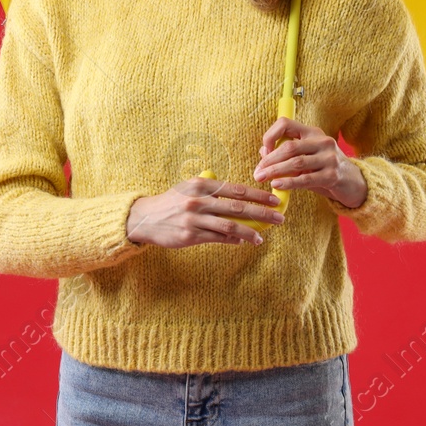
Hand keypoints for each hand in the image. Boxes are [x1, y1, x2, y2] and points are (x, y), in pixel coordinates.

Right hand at [125, 176, 282, 248]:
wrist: (145, 218)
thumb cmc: (172, 202)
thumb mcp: (189, 188)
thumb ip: (212, 190)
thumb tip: (239, 198)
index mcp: (201, 184)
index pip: (236, 189)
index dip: (258, 195)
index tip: (275, 200)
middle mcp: (198, 200)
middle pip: (237, 208)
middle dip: (262, 213)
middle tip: (279, 218)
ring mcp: (193, 219)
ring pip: (229, 227)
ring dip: (249, 232)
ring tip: (262, 237)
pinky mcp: (189, 236)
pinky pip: (217, 239)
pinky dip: (232, 241)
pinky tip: (243, 241)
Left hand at [255, 117, 367, 207]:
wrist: (352, 183)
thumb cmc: (323, 169)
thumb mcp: (306, 157)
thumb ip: (286, 153)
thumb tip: (262, 152)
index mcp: (312, 132)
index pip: (286, 124)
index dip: (270, 136)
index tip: (263, 152)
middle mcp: (322, 141)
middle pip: (289, 147)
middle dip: (269, 160)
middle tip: (257, 172)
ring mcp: (329, 158)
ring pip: (295, 162)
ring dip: (275, 171)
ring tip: (262, 178)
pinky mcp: (332, 175)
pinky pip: (306, 179)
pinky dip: (289, 182)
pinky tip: (277, 185)